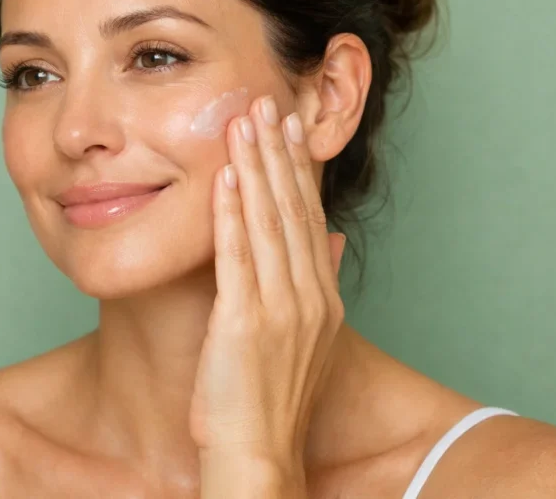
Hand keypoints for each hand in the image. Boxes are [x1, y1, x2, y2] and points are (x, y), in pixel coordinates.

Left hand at [190, 94, 346, 488]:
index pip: (308, 217)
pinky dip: (231, 213)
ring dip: (255, 168)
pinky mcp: (244, 321)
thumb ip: (319, 282)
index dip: (298, 168)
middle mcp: (308, 296)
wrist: (258, 453)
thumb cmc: (271, 399)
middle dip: (279, 152)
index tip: (290, 127)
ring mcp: (280, 308)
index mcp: (321, 298)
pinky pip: (237, 256)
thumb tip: (330, 237)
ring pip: (267, 222)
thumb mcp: (307, 338)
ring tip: (246, 122)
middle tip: (269, 103)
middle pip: (292, 209)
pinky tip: (225, 177)